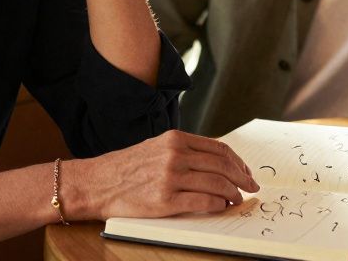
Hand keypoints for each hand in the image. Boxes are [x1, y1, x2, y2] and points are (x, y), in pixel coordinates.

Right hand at [62, 130, 259, 219]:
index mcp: (174, 139)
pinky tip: (221, 206)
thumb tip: (214, 163)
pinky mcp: (165, 199)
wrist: (96, 183)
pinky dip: (218, 204)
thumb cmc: (124, 168)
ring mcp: (171, 177)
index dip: (238, 162)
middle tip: (251, 188)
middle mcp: (175, 154)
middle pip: (223, 165)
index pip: (219, 148)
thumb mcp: (155, 148)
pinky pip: (204, 201)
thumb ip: (183, 151)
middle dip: (243, 178)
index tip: (246, 172)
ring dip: (233, 193)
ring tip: (237, 199)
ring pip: (218, 183)